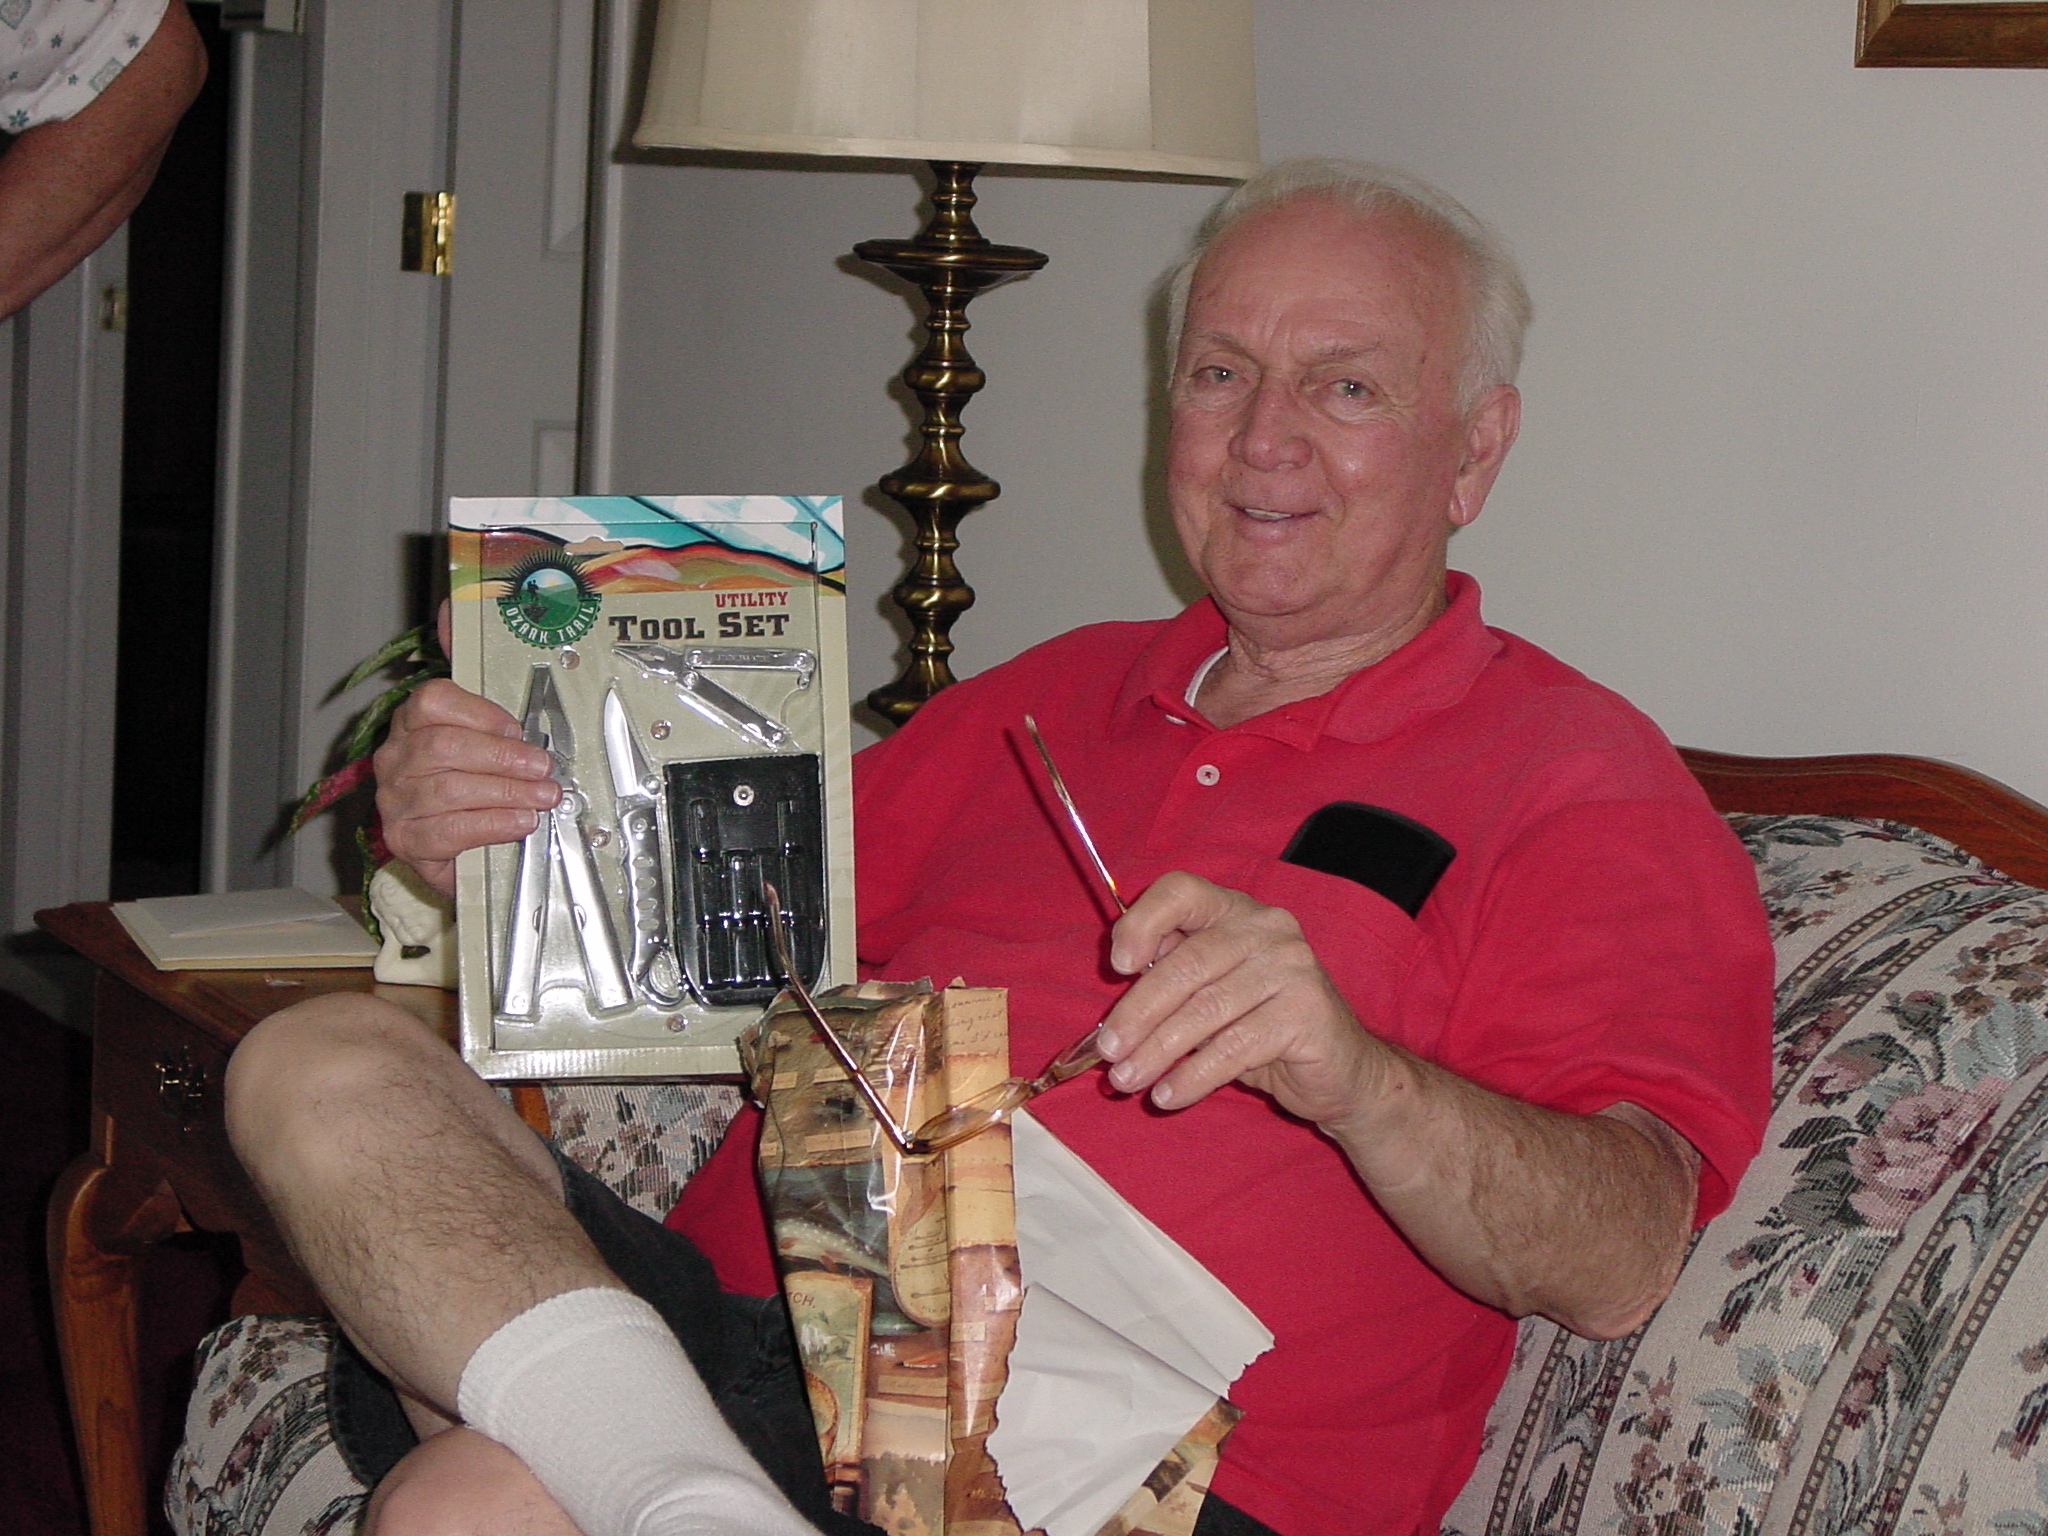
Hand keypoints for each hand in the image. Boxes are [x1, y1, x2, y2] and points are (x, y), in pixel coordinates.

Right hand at [374, 678, 557, 895]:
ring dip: (506, 793)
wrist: (455, 848)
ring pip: (448, 789)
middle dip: (503, 757)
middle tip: (543, 769)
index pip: (432, 701)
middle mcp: (395, 758)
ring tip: (540, 798)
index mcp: (412, 722)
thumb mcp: (477, 731)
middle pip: (444, 747)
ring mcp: (395, 800)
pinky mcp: (405, 839)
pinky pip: (448, 830)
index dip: (480, 713)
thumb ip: (471, 678)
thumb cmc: (469, 783)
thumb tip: (450, 611)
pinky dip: (491, 825)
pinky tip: (518, 823)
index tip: (516, 728)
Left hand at [1095, 871, 1395, 1126]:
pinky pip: (1234, 1047)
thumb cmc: (1263, 1031)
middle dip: (1138, 1012)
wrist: (1343, 1071)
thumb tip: (1110, 1017)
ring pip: (1206, 1010)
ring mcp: (1292, 967)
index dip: (1142, 922)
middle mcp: (1267, 928)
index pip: (1182, 891)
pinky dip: (1194, 1075)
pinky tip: (1169, 1095)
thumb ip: (1170, 985)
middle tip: (1109, 1053)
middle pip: (1186, 963)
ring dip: (1158, 1051)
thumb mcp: (1211, 999)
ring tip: (1127, 1081)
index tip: (1117, 966)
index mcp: (1236, 911)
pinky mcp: (1307, 1012)